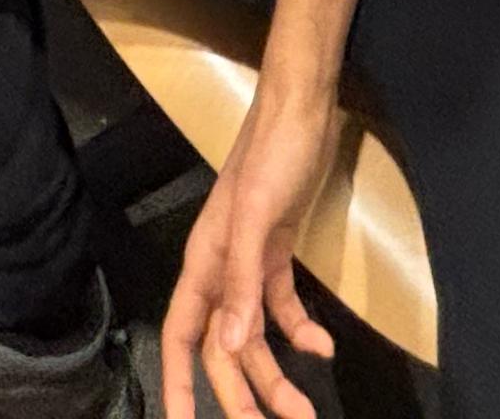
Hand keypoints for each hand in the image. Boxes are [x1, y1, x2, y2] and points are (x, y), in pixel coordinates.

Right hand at [161, 92, 339, 418]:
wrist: (303, 110)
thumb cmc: (272, 157)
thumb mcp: (258, 217)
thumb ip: (242, 283)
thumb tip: (231, 348)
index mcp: (204, 266)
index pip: (181, 338)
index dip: (178, 385)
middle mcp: (221, 273)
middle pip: (224, 350)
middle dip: (244, 396)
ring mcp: (250, 265)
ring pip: (255, 337)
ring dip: (277, 376)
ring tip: (306, 412)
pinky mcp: (278, 256)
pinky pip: (282, 309)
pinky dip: (300, 333)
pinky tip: (322, 347)